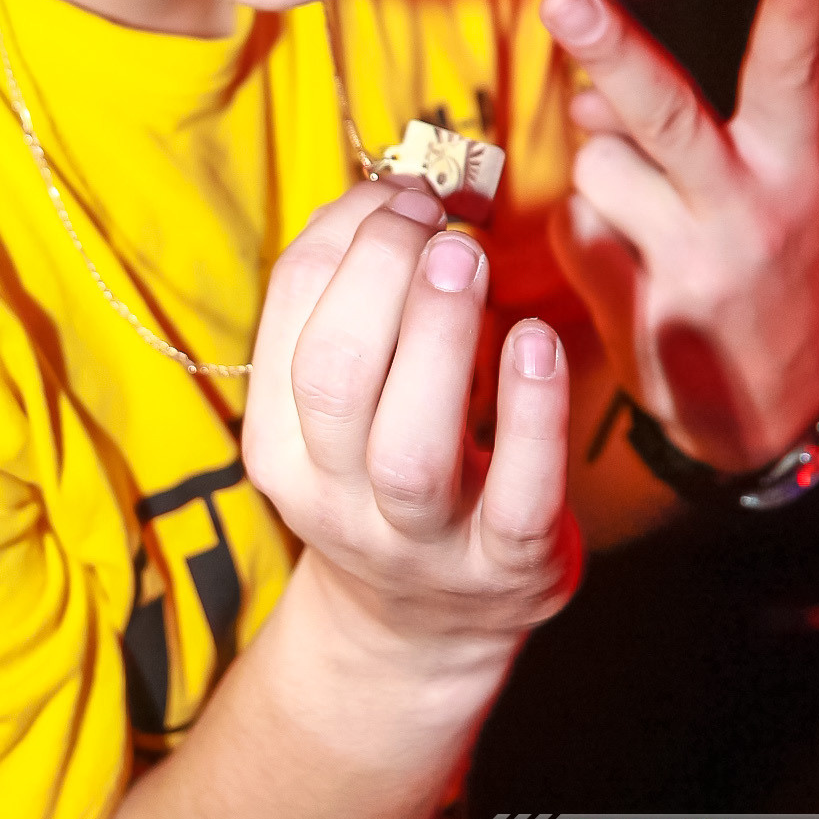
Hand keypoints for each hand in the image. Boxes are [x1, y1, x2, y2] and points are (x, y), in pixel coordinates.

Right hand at [242, 180, 578, 667]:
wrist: (420, 631)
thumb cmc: (387, 470)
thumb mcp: (349, 399)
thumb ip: (356, 301)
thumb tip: (393, 187)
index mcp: (280, 440)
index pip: (291, 311)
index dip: (344, 230)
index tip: (401, 188)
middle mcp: (334, 496)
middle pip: (332, 375)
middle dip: (379, 272)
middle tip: (434, 217)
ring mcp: (420, 542)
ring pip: (407, 446)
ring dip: (438, 334)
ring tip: (470, 256)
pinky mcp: (506, 568)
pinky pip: (517, 496)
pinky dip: (530, 414)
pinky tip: (539, 343)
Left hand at [541, 0, 818, 472]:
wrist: (771, 420)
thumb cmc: (753, 271)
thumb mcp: (747, 194)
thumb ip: (672, 134)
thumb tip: (587, 101)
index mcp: (792, 167)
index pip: (793, 70)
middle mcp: (750, 211)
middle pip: (665, 113)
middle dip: (610, 49)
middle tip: (561, 0)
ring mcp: (694, 267)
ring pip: (597, 168)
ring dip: (603, 181)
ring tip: (652, 230)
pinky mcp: (639, 312)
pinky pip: (572, 229)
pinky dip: (585, 237)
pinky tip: (631, 272)